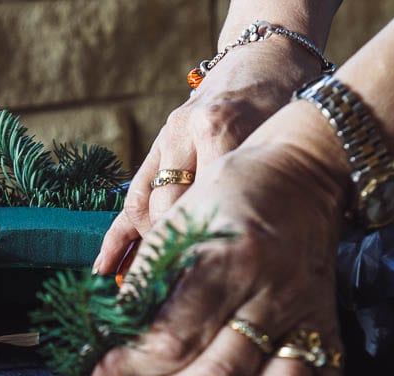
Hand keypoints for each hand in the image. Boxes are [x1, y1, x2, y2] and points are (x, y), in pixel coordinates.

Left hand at [88, 137, 347, 375]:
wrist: (299, 174)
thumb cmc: (225, 197)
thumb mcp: (173, 224)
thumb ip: (145, 283)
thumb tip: (110, 340)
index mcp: (225, 256)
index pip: (171, 337)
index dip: (129, 368)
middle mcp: (270, 288)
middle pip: (217, 374)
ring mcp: (306, 310)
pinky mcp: (329, 324)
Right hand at [93, 40, 323, 274]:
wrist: (267, 57)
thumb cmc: (290, 106)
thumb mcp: (286, 145)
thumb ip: (263, 192)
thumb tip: (247, 261)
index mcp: (224, 130)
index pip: (203, 205)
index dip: (201, 254)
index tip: (204, 295)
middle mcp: (190, 134)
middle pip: (172, 211)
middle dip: (175, 259)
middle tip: (180, 300)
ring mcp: (169, 139)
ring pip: (148, 208)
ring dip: (147, 252)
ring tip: (142, 296)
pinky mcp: (158, 145)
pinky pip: (133, 197)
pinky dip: (119, 236)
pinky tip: (104, 268)